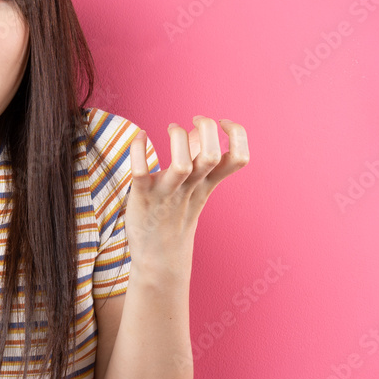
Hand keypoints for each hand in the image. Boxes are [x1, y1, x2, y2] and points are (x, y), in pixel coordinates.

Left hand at [123, 116, 248, 275]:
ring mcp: (167, 193)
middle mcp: (191, 187)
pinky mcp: (142, 197)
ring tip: (171, 129)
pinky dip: (139, 150)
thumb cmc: (175, 215)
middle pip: (211, 156)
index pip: (238, 158)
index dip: (238, 135)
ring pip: (181, 165)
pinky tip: (140, 137)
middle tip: (193, 121)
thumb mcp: (195, 188)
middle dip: (206, 129)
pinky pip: (140, 172)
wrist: (158, 256)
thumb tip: (195, 130)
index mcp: (207, 184)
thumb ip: (198, 159)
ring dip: (177, 138)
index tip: (223, 123)